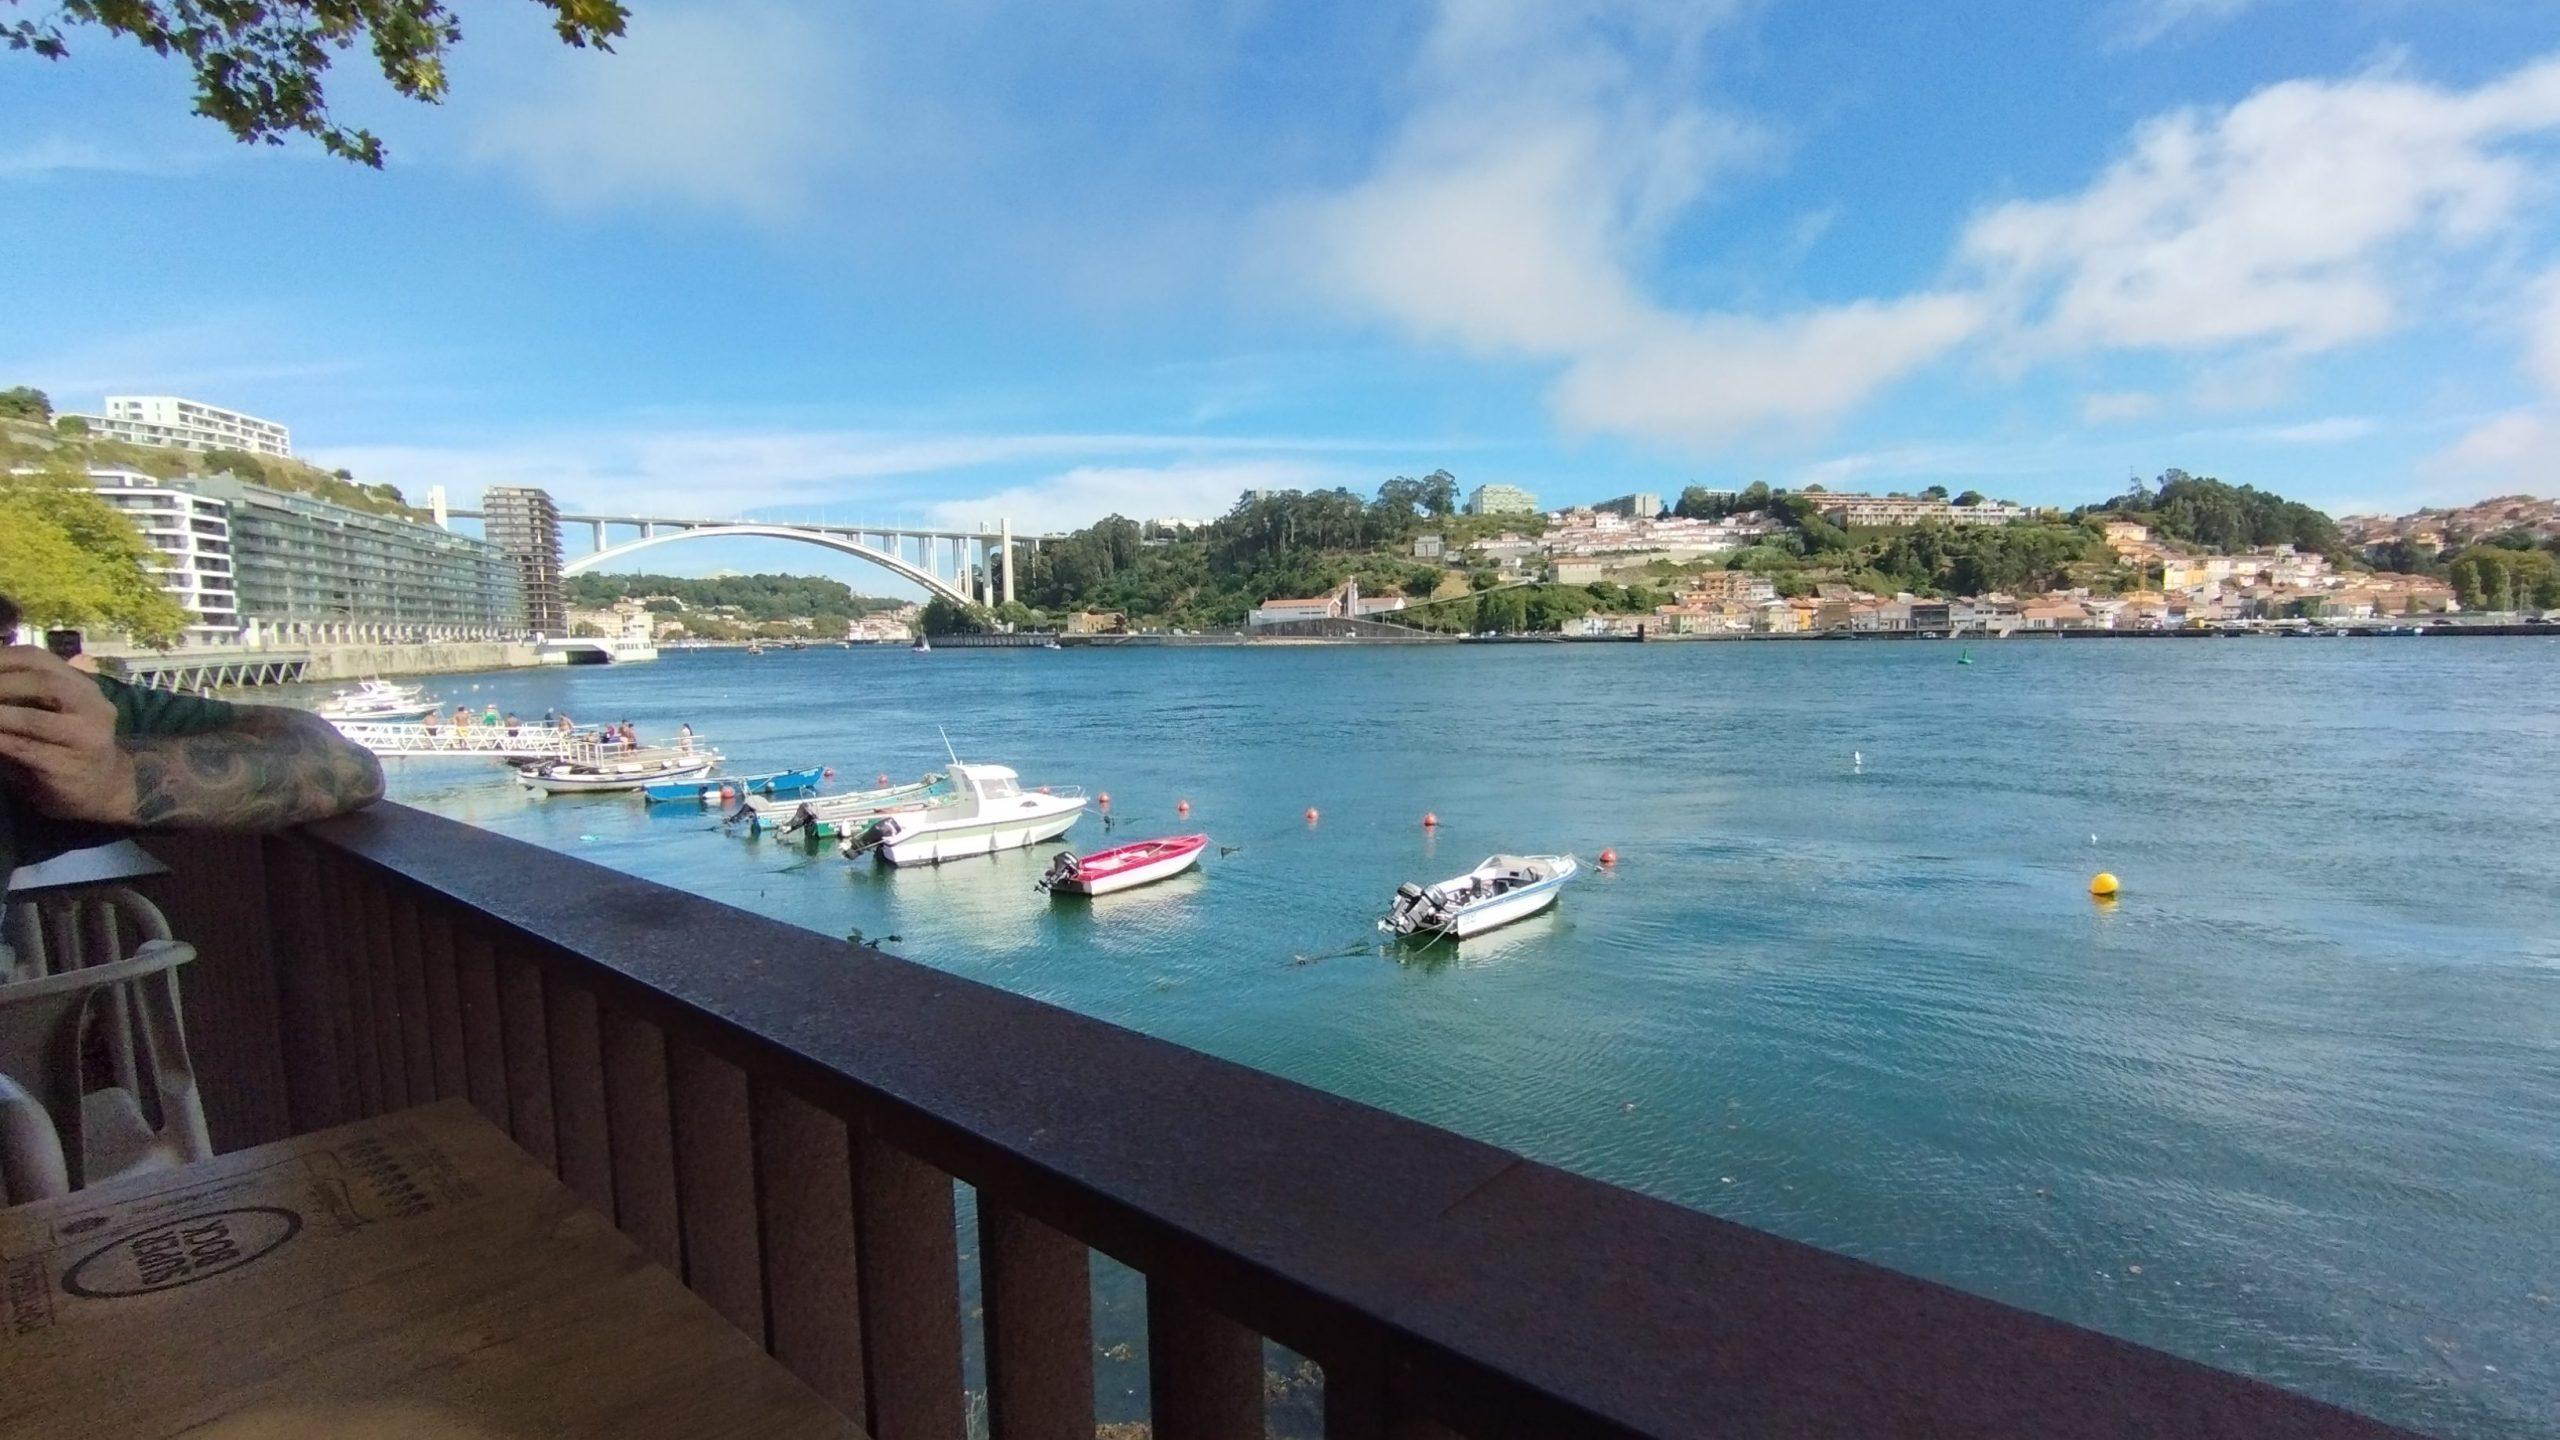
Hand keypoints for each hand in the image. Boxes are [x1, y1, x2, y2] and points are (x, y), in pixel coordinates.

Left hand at [0, 645, 137, 825]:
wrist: (106, 790)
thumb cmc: (68, 747)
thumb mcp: (54, 712)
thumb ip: (26, 694)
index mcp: (82, 686)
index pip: (38, 658)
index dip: (2, 657)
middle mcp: (91, 706)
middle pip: (42, 682)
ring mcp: (84, 737)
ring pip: (33, 718)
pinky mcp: (67, 767)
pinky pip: (24, 750)